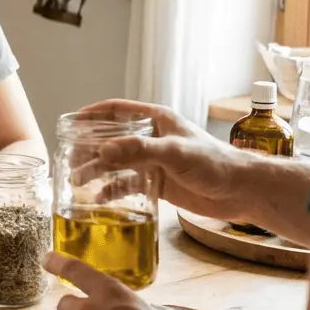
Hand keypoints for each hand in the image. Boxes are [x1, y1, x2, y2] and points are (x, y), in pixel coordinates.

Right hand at [73, 99, 256, 221]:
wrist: (241, 192)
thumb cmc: (215, 163)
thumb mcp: (176, 152)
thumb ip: (140, 150)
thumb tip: (104, 150)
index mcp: (156, 121)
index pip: (117, 110)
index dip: (93, 114)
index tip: (70, 121)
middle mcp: (151, 138)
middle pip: (111, 138)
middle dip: (89, 147)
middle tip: (68, 158)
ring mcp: (153, 161)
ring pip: (116, 163)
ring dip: (96, 170)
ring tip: (76, 180)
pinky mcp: (157, 183)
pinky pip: (128, 185)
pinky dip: (112, 190)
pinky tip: (98, 199)